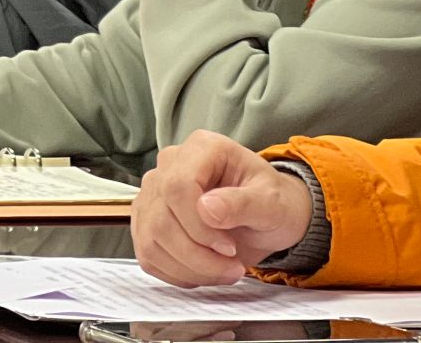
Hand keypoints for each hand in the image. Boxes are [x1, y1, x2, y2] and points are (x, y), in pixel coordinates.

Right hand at [133, 132, 314, 288]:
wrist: (266, 218)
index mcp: (202, 148)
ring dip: (188, 268)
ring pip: (150, 239)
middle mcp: (170, 165)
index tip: (229, 248)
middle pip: (160, 217)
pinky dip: (176, 273)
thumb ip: (243, 203)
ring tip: (222, 272)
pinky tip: (202, 271)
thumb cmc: (273, 203)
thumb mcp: (272, 202)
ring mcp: (154, 192)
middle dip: (197, 255)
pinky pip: (147, 253)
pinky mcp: (147, 219)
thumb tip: (206, 209)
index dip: (198, 225)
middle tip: (232, 268)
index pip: (177, 186)